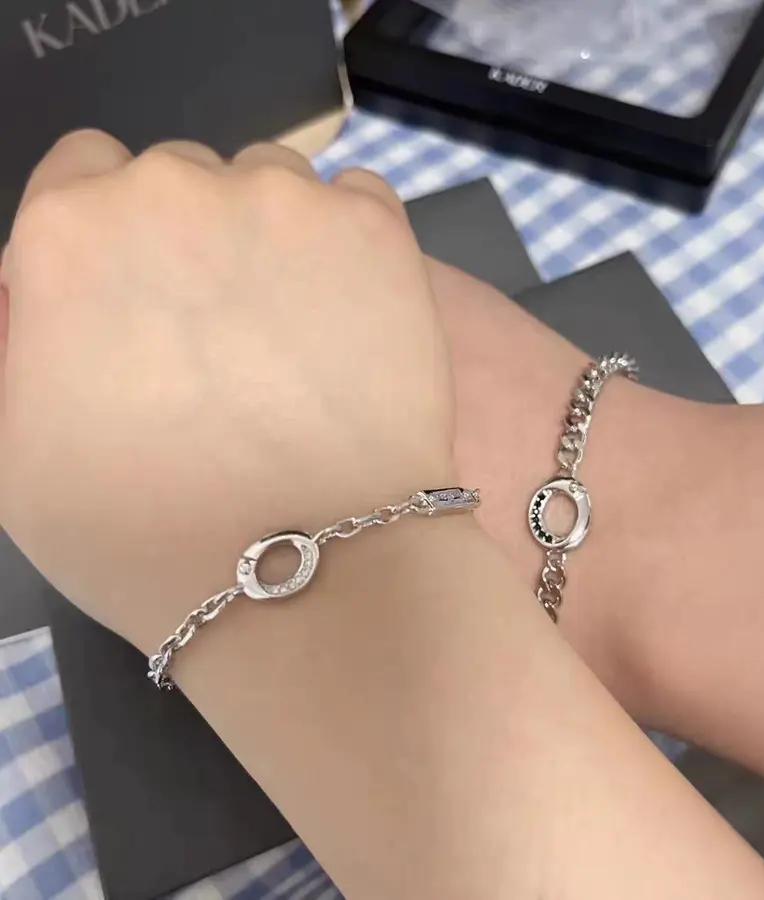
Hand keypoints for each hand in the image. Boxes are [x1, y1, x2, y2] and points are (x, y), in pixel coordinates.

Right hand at [0, 131, 453, 646]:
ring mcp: (287, 203)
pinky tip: (350, 314)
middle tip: (225, 337)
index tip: (144, 295)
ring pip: (272, 183)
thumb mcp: (17, 443)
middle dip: (193, 239)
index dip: (113, 235)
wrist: (301, 569)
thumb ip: (22, 338)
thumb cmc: (146, 529)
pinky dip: (351, 242)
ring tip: (295, 335)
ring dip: (274, 236)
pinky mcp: (378, 234)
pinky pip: (357, 200)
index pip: (84, 173)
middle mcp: (175, 189)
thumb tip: (42, 291)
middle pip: (182, 178)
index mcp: (72, 230)